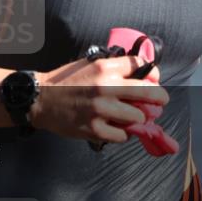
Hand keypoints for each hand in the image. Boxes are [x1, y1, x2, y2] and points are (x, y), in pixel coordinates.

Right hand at [29, 55, 168, 143]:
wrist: (41, 100)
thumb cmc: (65, 81)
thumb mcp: (88, 65)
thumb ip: (112, 68)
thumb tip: (138, 73)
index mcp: (104, 68)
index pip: (140, 66)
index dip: (153, 73)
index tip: (154, 80)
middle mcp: (105, 87)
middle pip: (149, 92)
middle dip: (159, 98)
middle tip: (160, 102)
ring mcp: (101, 109)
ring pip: (139, 117)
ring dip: (137, 119)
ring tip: (130, 117)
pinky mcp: (95, 129)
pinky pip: (123, 136)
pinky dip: (122, 133)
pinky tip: (114, 127)